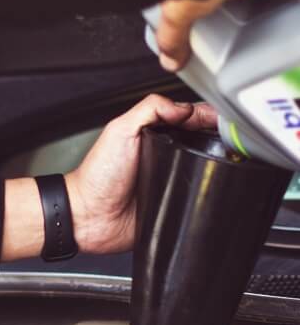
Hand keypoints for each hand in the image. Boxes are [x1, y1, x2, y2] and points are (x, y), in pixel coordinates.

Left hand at [0, 95, 216, 260]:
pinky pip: (198, 197)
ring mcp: (172, 179)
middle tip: (234, 138)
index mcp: (153, 134)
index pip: (189, 118)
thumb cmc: (97, 176)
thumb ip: (149, 110)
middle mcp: (165, 155)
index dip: (208, 115)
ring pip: (206, 168)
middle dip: (221, 138)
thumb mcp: (120, 131)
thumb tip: (183, 107)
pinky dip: (208, 192)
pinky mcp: (175, 203)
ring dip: (219, 164)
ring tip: (232, 159)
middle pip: (203, 141)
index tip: (224, 118)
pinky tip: (217, 187)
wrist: (90, 217)